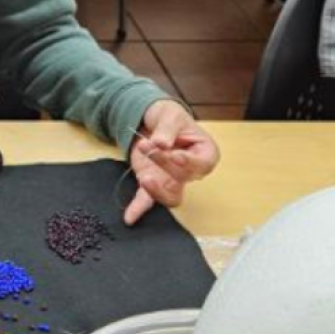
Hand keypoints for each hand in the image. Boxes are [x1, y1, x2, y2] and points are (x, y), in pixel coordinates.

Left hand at [123, 100, 219, 225]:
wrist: (152, 121)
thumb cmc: (169, 118)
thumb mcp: (170, 115)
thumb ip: (167, 129)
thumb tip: (161, 143)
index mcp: (204, 153)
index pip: (201, 164)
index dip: (189, 162)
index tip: (176, 155)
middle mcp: (191, 171)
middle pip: (183, 178)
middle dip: (164, 162)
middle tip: (147, 145)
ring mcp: (171, 180)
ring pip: (170, 196)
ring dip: (157, 190)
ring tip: (145, 177)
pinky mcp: (153, 183)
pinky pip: (147, 199)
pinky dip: (139, 208)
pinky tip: (130, 217)